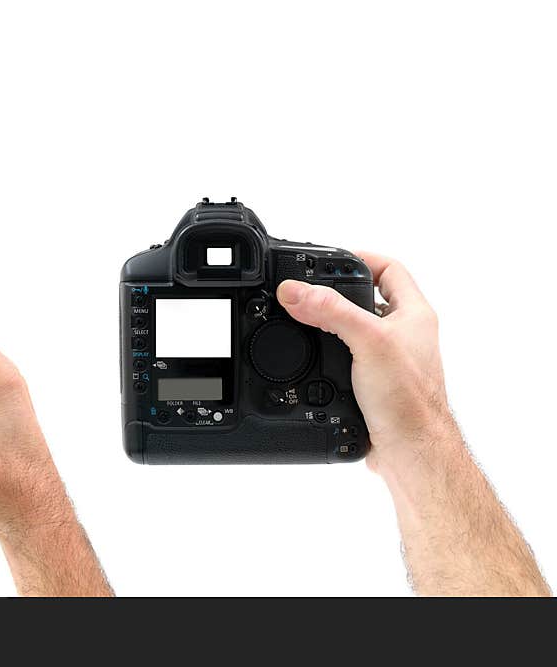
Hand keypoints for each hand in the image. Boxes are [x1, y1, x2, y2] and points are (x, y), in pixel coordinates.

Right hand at [277, 254, 548, 594]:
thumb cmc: (410, 403)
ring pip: (354, 329)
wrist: (411, 455)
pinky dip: (325, 354)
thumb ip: (332, 312)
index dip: (360, 256)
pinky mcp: (373, 385)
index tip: (328, 258)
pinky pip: (345, 358)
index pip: (390, 269)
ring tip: (303, 318)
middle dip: (336, 291)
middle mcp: (405, 335)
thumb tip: (296, 290)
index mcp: (415, 315)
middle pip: (368, 297)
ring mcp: (390, 360)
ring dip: (328, 323)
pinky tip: (310, 358)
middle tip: (307, 289)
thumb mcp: (368, 343)